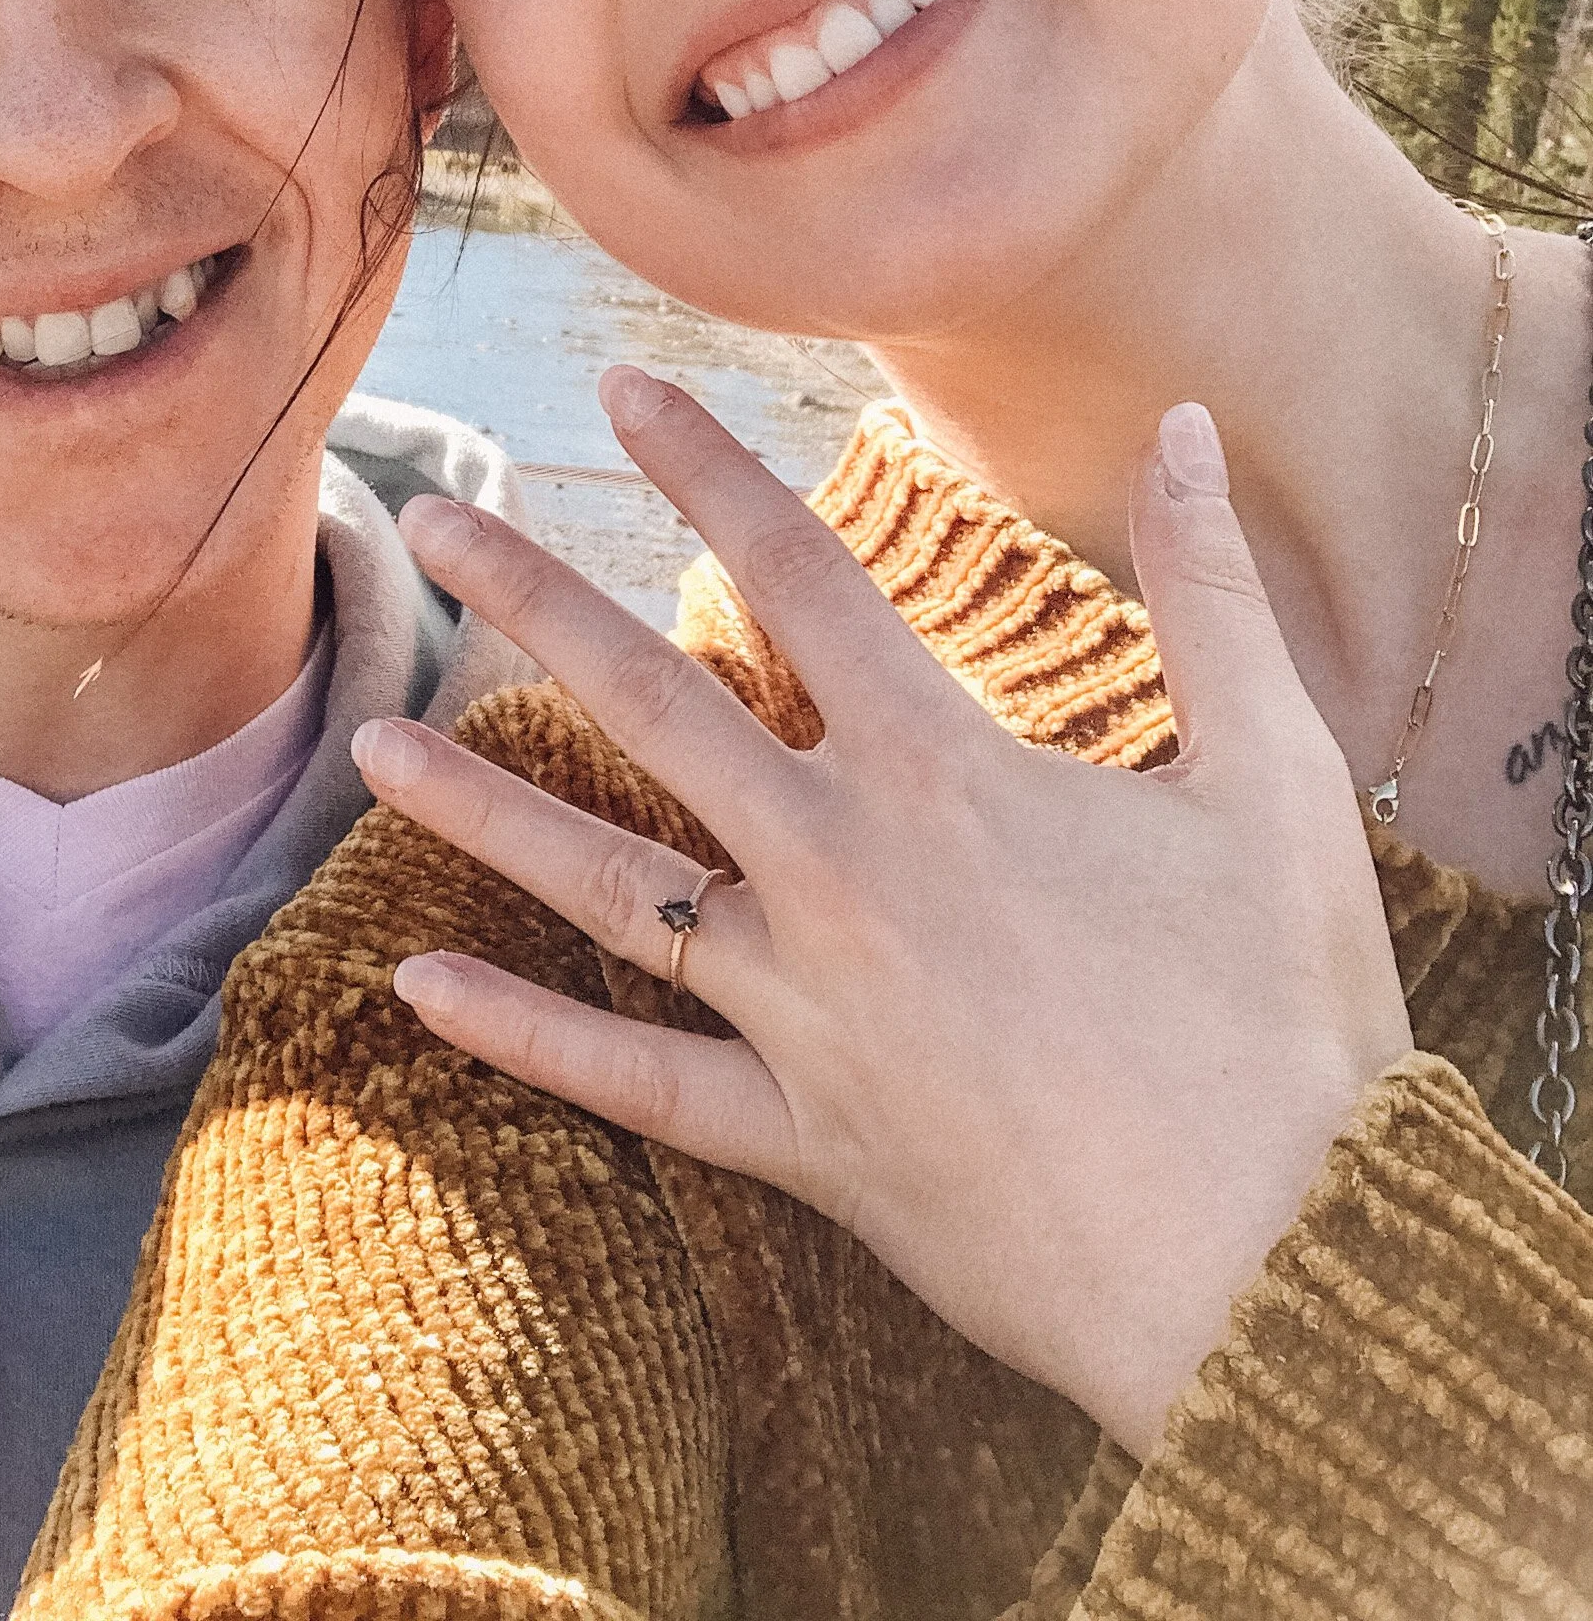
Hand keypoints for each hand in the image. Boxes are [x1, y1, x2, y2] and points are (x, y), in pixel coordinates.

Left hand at [356, 382, 1412, 1460]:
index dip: (707, 465)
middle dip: (535, 599)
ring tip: (368, 743)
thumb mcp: (1278, 780)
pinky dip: (524, 1037)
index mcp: (949, 773)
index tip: (618, 385)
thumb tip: (1193, 428)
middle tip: (433, 521)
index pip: (800, 575)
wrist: (1283, 1271)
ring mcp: (807, 1014)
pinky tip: (416, 987)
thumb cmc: (1289, 1022)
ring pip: (610, 885)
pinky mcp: (803, 1142)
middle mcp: (846, 875)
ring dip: (481, 809)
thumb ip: (1213, 595)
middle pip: (655, 707)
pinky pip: (635, 1082)